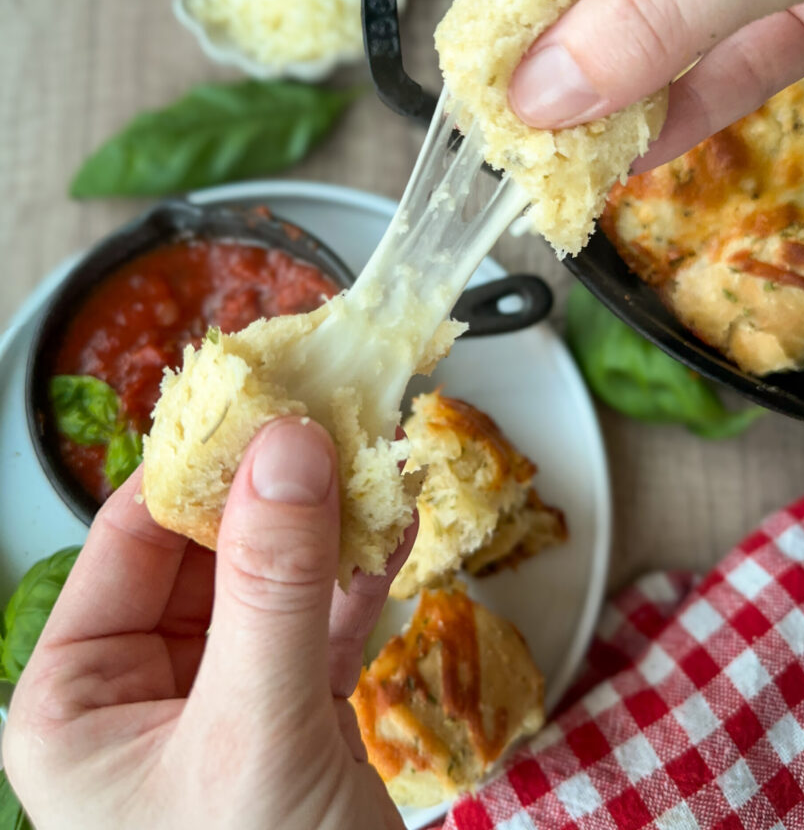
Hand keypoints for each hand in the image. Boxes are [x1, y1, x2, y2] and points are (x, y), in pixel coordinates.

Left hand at [2, 417, 408, 829]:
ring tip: (376, 455)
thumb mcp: (253, 732)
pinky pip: (322, 620)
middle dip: (280, 489)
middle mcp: (141, 690)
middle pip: (210, 549)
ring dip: (330, 523)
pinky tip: (395, 524)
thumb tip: (288, 446)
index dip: (201, 464)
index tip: (269, 400)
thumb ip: (271, 587)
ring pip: (273, 579)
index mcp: (78, 698)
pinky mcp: (291, 713)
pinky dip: (360, 576)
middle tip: (337, 418)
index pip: (130, 538)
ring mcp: (223, 698)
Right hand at [462, 0, 803, 169]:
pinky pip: (737, 63)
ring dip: (616, 90)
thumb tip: (547, 87)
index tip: (479, 12)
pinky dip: (692, 110)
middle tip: (514, 104)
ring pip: (669, 22)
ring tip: (565, 148)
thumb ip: (661, 5)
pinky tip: (638, 152)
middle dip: (558, 34)